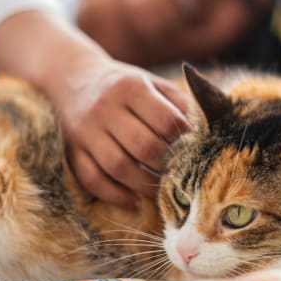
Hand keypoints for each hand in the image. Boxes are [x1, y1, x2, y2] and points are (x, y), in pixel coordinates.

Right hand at [0, 10, 192, 208]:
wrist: (72, 79)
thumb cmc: (123, 86)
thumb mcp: (152, 83)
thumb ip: (179, 103)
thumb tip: (208, 131)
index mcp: (130, 87)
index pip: (166, 121)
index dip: (184, 140)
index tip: (194, 151)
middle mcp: (105, 107)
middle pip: (144, 146)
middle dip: (167, 166)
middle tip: (180, 176)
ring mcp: (85, 131)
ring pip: (119, 167)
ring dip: (144, 185)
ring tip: (160, 191)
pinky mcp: (71, 150)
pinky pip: (92, 180)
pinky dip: (115, 195)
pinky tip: (134, 201)